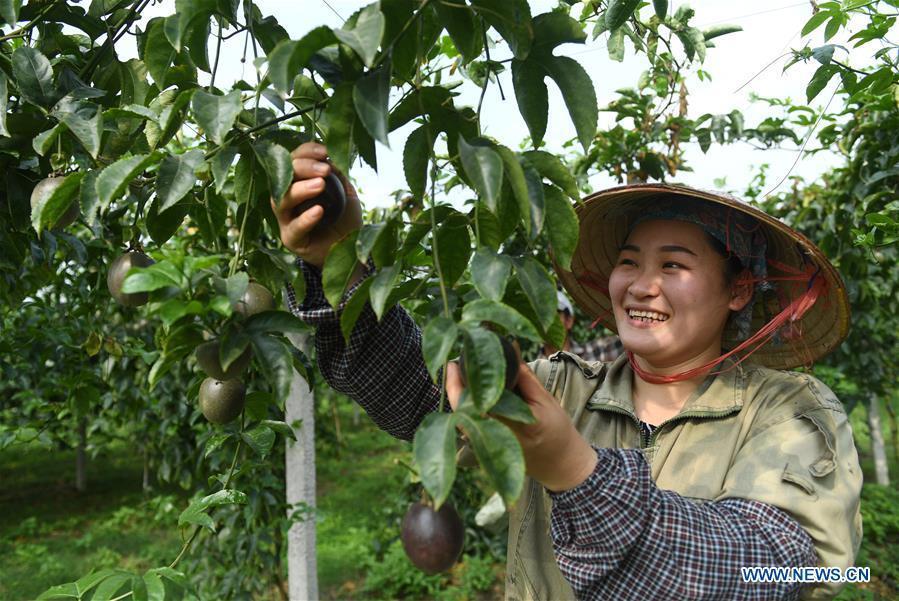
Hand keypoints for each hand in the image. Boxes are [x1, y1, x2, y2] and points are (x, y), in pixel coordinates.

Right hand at [271, 142, 362, 267]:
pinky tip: (319, 210)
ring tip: (320, 185)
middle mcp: (287, 199)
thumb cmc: (345, 218)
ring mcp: (286, 219)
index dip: (305, 152)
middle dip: (303, 168)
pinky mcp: (291, 239)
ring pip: (280, 201)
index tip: (324, 151)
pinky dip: (305, 218)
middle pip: (283, 178)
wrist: (350, 248)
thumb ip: (337, 175)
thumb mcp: (345, 192)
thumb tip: (331, 156)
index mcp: (297, 182)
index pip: (293, 161)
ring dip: (299, 190)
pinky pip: (294, 228)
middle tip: (324, 170)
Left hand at [445, 362, 597, 491]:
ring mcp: (487, 447)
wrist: (561, 465)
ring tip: (460, 372)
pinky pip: (469, 424)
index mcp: (512, 424)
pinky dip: (467, 407)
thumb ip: (524, 377)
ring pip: (462, 418)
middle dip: (455, 386)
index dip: (459, 383)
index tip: (454, 362)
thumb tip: (509, 348)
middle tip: (454, 363)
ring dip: (459, 396)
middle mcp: (495, 438)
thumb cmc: (558, 431)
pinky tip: (469, 391)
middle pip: (462, 410)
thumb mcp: (546, 400)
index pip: (476, 401)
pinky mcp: (485, 450)